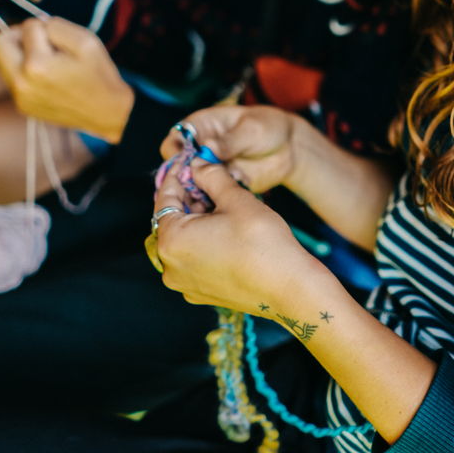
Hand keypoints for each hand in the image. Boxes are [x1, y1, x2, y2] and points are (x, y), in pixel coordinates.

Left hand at [0, 17, 134, 139]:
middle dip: (19, 35)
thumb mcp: (85, 40)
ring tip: (48, 61)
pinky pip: (14, 77)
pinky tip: (49, 78)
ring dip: (22, 54)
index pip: (28, 27)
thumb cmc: (98, 74)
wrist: (106, 112)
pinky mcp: (22, 106)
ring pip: (4, 60)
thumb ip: (55, 26)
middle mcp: (20, 83)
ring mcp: (19, 97)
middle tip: (40, 41)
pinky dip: (27, 71)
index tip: (60, 40)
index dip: (46, 26)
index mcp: (36, 65)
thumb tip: (35, 26)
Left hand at [154, 159, 311, 312]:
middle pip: (172, 221)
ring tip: (221, 203)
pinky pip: (193, 260)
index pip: (165, 199)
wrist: (288, 287)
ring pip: (183, 241)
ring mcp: (185, 284)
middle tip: (208, 178)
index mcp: (171, 241)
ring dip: (197, 220)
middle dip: (189, 198)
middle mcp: (170, 267)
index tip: (188, 161)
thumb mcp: (235, 199)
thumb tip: (198, 165)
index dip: (177, 175)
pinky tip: (225, 230)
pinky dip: (203, 242)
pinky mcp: (201, 293)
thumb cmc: (261, 242)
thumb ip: (211, 176)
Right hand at [160, 104, 300, 192]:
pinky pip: (207, 198)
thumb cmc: (268, 128)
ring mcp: (208, 169)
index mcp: (201, 126)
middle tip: (195, 190)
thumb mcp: (251, 130)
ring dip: (195, 195)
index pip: (176, 139)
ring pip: (189, 186)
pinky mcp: (218, 187)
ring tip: (208, 203)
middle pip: (177, 167)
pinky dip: (210, 205)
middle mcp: (199, 149)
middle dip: (182, 180)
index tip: (185, 166)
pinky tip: (220, 209)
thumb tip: (208, 146)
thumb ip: (230, 140)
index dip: (175, 153)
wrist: (289, 149)